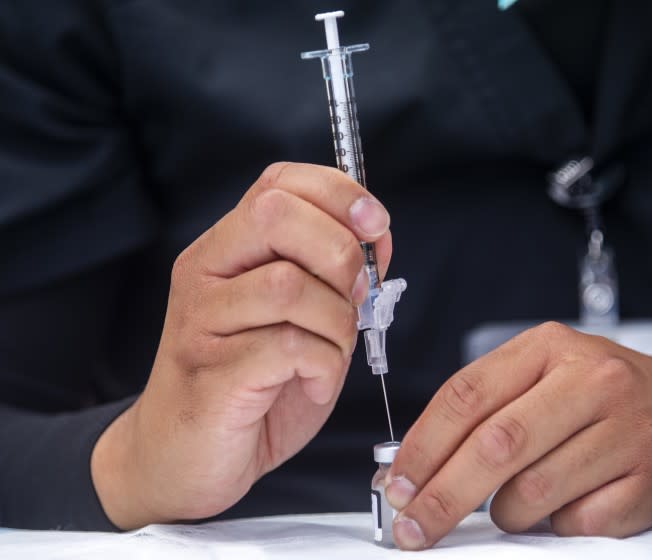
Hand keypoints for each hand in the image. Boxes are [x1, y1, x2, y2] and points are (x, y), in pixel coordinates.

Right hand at [91, 162, 391, 528]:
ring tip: (332, 353)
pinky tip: (314, 384)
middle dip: (340, 253)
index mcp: (227, 250)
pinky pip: (289, 347)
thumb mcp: (299, 320)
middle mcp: (205, 274)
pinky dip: (324, 367)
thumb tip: (377, 240)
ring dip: (337, 322)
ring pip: (290, 285)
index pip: (278, 182)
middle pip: (277, 216)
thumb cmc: (251, 387)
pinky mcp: (212, 373)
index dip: (338, 193)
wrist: (183, 458)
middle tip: (353, 298)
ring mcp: (202, 322)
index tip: (375, 226)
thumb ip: (329, 278)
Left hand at [385, 322, 651, 548]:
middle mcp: (591, 382)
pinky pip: (575, 521)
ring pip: (533, 491)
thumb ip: (481, 410)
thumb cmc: (597, 393)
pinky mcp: (647, 480)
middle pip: (497, 445)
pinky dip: (555, 523)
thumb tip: (410, 469)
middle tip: (413, 528)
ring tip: (513, 502)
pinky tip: (564, 503)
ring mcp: (625, 431)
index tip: (397, 484)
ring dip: (506, 511)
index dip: (424, 446)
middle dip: (444, 495)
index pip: (468, 394)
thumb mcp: (541, 374)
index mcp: (550, 347)